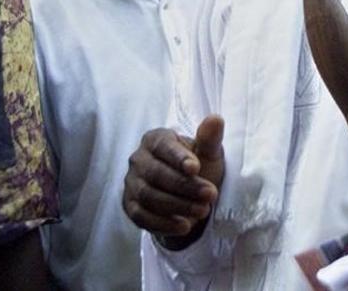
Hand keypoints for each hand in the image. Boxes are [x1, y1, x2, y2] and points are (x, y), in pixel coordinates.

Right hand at [122, 115, 224, 248]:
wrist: (188, 195)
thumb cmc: (197, 167)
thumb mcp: (208, 153)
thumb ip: (209, 139)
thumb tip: (216, 119)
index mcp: (155, 139)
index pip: (163, 146)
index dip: (178, 157)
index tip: (196, 168)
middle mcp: (138, 159)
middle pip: (156, 174)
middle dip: (184, 186)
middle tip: (210, 195)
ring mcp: (132, 183)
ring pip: (149, 196)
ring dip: (177, 206)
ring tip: (203, 211)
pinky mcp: (130, 206)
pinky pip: (141, 216)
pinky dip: (163, 223)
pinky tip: (184, 227)